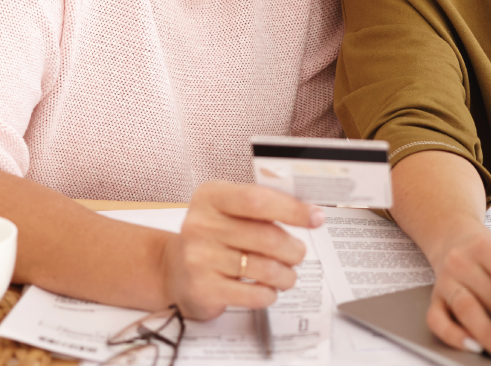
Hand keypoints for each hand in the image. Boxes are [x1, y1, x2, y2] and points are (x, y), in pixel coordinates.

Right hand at [160, 181, 323, 319]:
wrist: (175, 270)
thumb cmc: (213, 237)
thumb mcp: (228, 210)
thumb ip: (262, 207)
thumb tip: (308, 213)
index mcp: (211, 196)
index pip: (257, 199)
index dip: (292, 209)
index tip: (315, 217)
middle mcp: (201, 224)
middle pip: (266, 236)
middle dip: (293, 248)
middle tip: (298, 253)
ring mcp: (200, 257)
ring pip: (264, 267)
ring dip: (286, 274)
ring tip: (287, 274)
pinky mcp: (204, 288)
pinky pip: (253, 293)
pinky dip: (269, 293)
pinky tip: (268, 289)